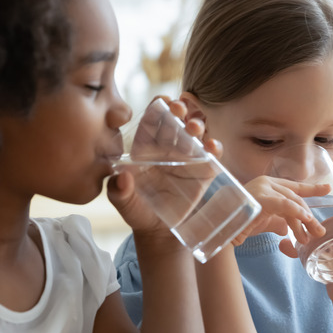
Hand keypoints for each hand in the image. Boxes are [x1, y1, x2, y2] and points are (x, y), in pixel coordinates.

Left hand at [107, 96, 220, 236]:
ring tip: (194, 128)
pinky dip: (214, 148)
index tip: (163, 101)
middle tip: (179, 109)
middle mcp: (167, 148)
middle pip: (176, 121)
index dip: (157, 109)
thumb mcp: (124, 203)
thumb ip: (118, 191)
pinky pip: (211, 156)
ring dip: (197, 125)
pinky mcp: (203, 171)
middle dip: (179, 110)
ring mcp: (187, 158)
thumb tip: (122, 177)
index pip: (152, 122)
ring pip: (195, 134)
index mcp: (146, 148)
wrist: (158, 231)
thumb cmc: (138, 211)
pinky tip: (212, 147)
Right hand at [230, 175, 329, 255]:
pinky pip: (285, 204)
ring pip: (292, 202)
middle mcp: (265, 182)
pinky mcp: (260, 197)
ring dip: (304, 220)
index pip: (294, 186)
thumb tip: (287, 228)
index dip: (312, 188)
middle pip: (295, 198)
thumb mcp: (265, 221)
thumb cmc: (239, 224)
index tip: (328, 188)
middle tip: (319, 232)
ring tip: (311, 235)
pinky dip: (296, 212)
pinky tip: (305, 220)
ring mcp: (262, 187)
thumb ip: (278, 221)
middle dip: (309, 216)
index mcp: (267, 185)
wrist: (221, 230)